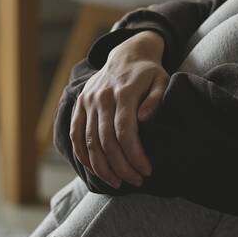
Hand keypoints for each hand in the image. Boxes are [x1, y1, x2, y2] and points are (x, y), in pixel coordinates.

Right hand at [70, 31, 168, 188]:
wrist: (126, 54)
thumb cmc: (148, 73)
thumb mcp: (161, 80)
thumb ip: (156, 99)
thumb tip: (145, 119)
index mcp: (123, 92)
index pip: (125, 132)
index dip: (134, 155)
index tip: (146, 171)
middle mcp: (101, 97)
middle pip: (106, 141)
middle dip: (121, 167)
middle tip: (136, 181)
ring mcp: (87, 101)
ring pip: (89, 142)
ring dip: (102, 167)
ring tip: (117, 183)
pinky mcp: (79, 105)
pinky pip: (76, 135)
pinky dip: (83, 156)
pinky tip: (95, 170)